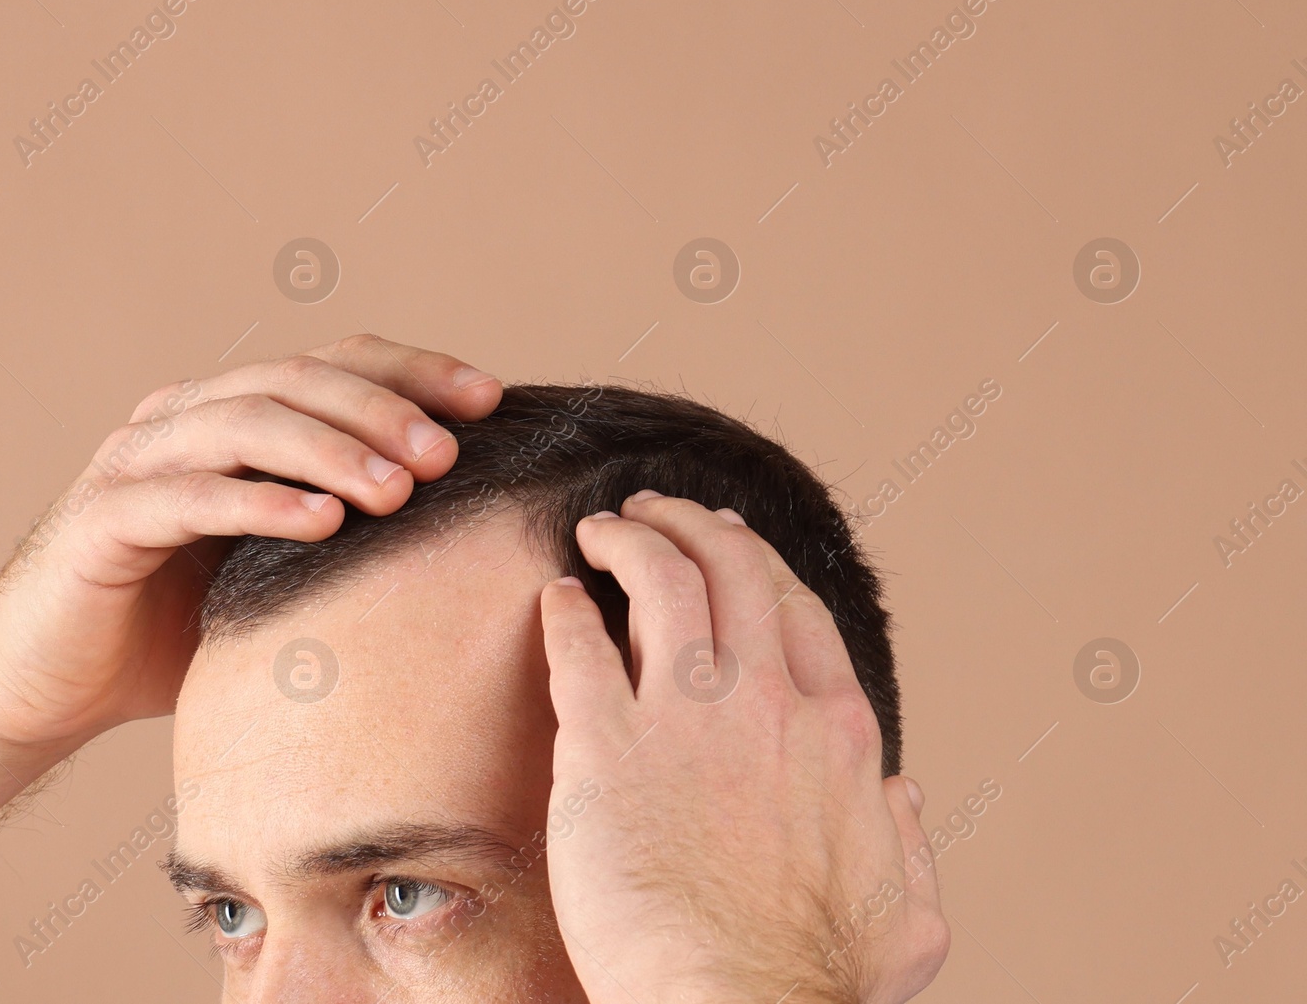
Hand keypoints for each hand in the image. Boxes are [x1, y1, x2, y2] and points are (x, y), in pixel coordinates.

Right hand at [0, 333, 500, 752]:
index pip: (334, 364)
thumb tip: (469, 529)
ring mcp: (136, 461)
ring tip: (397, 491)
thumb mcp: (279, 569)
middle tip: (449, 456)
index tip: (492, 400)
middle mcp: (182, 419)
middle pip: (295, 378)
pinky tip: (320, 523)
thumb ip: (343, 530)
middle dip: (382, 409)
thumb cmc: (175, 629)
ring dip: (329, 449)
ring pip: (245, 422)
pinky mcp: (101, 519)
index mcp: (230, 416)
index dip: (415, 371)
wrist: (48, 686)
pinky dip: (257, 502)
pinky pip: (187, 496)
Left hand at [538, 492, 948, 1003]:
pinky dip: (566, 610)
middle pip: (732, 570)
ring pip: (662, 581)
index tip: (731, 545)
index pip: (797, 612)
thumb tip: (905, 794)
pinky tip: (556, 595)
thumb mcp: (909, 915)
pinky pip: (579, 648)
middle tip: (660, 510)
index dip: (759, 564)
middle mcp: (767, 703)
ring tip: (605, 528)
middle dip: (694, 523)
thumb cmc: (818, 979)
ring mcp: (686, 717)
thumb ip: (910, 844)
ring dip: (632, 538)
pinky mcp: (606, 747)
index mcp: (836, 732)